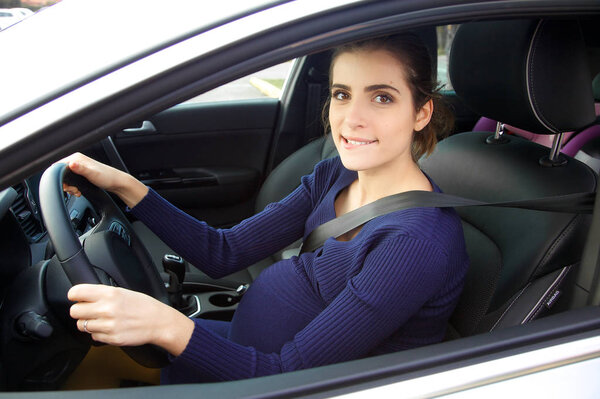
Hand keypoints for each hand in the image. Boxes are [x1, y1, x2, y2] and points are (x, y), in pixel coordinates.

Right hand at [61, 152, 147, 207]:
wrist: (118, 183)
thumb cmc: (107, 178)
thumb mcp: (93, 174)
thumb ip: (81, 169)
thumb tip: (71, 164)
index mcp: (76, 158)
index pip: (58, 166)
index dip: (58, 177)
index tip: (66, 186)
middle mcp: (77, 161)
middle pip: (60, 173)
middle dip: (64, 184)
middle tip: (72, 190)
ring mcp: (79, 167)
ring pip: (65, 178)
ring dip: (69, 187)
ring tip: (76, 191)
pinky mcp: (82, 173)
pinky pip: (71, 180)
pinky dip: (72, 187)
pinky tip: (78, 191)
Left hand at [68, 284, 193, 355]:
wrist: (159, 322)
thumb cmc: (143, 306)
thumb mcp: (123, 292)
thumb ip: (102, 293)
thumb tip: (82, 296)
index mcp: (110, 293)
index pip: (76, 292)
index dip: (74, 295)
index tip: (76, 297)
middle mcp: (107, 308)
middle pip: (74, 311)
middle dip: (80, 311)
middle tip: (89, 310)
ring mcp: (108, 325)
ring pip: (81, 325)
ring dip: (88, 323)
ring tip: (101, 320)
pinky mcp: (111, 338)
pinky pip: (93, 336)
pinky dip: (98, 333)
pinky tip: (109, 328)